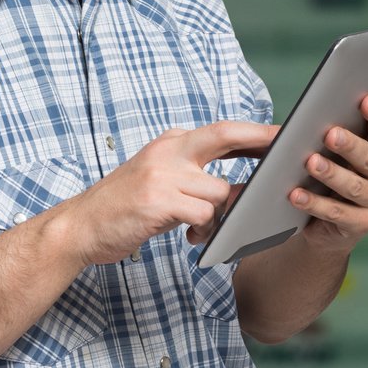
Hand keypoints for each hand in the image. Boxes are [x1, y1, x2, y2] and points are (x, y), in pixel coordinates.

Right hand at [69, 121, 278, 265]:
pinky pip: (204, 214)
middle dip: (260, 138)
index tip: (282, 135)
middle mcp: (167, 152)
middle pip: (225, 135)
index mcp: (169, 143)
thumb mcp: (158, 180)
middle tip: (287, 146)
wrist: (80, 227)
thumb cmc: (123, 207)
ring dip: (221, 215)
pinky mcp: (159, 200)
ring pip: (219, 191)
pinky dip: (206, 229)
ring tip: (202, 230)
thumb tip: (237, 188)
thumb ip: (193, 177)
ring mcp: (162, 174)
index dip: (254, 132)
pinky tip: (191, 237)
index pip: (220, 130)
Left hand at [290, 94, 367, 252]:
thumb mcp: (338, 152)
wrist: (330, 222)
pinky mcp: (363, 224)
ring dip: (332, 174)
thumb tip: (314, 115)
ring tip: (310, 163)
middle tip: (330, 134)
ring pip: (355, 187)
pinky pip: (337, 213)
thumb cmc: (334, 172)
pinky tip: (296, 195)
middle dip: (350, 146)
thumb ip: (337, 134)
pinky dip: (315, 204)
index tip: (365, 100)